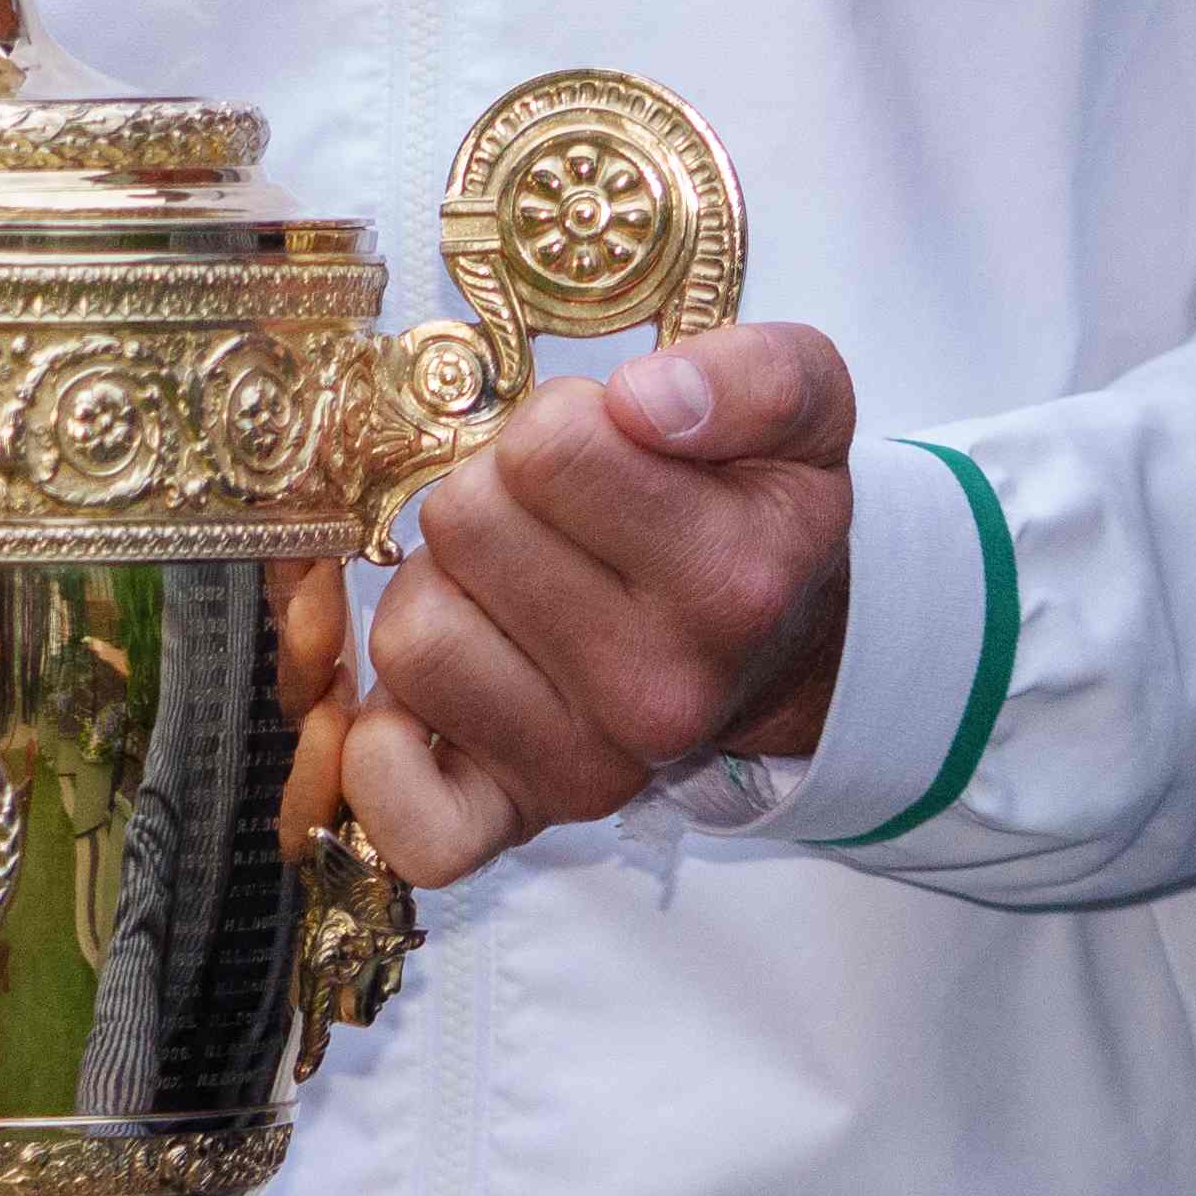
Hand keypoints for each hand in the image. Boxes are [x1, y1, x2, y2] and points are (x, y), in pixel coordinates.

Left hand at [349, 322, 859, 882]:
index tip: (604, 451)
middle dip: (494, 495)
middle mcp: (661, 692)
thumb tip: (645, 402)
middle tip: (555, 519)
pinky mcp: (525, 817)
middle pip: (463, 526)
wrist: (783, 648)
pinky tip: (444, 689)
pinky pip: (408, 813)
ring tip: (513, 586)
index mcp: (733, 582)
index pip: (550, 447)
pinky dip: (392, 749)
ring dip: (442, 589)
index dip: (560, 425)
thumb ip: (753, 379)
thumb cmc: (762, 515)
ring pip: (411, 636)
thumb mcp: (804, 412)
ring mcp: (590, 770)